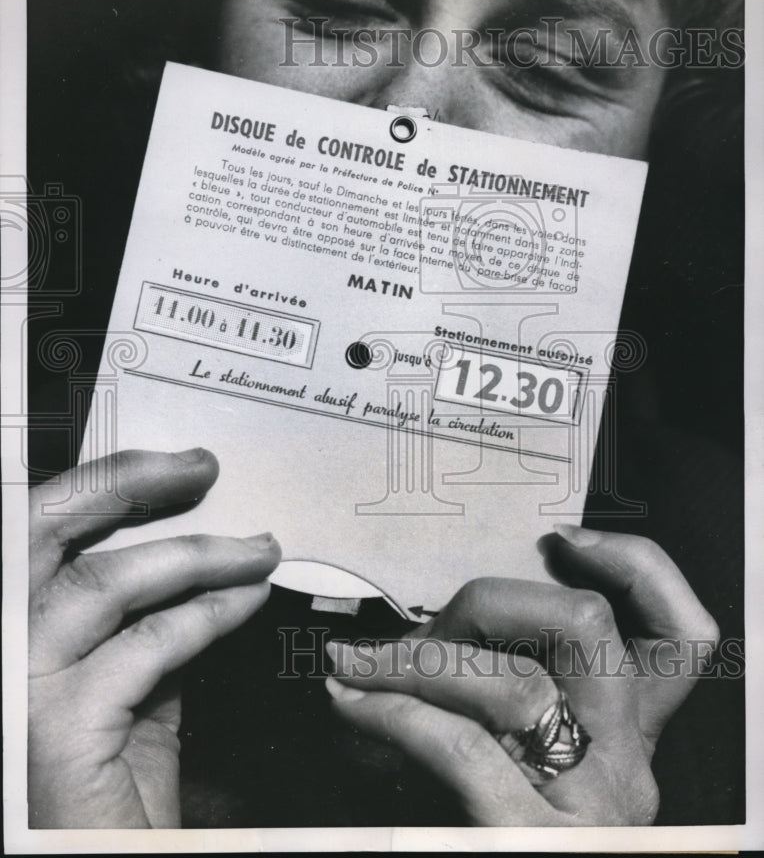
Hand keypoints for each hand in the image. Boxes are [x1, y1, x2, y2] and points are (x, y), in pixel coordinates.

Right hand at [28, 448, 280, 828]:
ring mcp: (19, 683)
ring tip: (259, 550)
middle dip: (127, 483)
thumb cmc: (106, 782)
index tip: (171, 465)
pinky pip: (145, 646)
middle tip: (202, 468)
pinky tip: (246, 603)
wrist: (99, 856)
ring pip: (105, 584)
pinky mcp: (56, 727)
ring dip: (198, 557)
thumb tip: (195, 560)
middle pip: (44, 530)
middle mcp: (0, 643)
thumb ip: (141, 622)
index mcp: (12, 625)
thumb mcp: (124, 685)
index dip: (101, 486)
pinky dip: (206, 616)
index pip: (40, 530)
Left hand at [325, 527, 718, 824]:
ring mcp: (588, 805)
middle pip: (589, 626)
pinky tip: (352, 703)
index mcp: (630, 737)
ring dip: (417, 661)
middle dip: (489, 600)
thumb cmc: (485, 821)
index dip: (639, 568)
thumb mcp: (521, 752)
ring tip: (358, 666)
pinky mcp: (529, 839)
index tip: (562, 540)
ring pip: (516, 681)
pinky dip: (393, 712)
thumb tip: (432, 626)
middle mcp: (627, 766)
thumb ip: (506, 688)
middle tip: (425, 626)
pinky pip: (458, 745)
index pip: (683, 636)